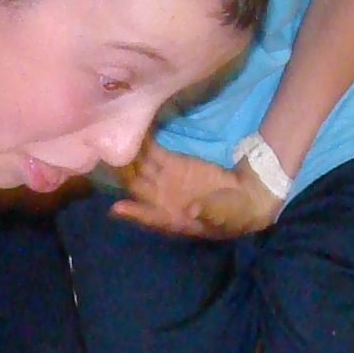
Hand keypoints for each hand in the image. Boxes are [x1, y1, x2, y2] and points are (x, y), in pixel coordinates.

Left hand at [112, 145, 278, 239]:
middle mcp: (162, 200)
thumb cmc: (233, 214)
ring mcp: (165, 180)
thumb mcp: (223, 216)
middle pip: (137, 187)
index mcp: (172, 219)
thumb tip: (192, 209)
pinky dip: (144, 144)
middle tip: (108, 159)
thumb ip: (208, 212)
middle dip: (123, 175)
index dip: (134, 212)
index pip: (149, 216)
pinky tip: (133, 133)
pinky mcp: (173, 163)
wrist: (245, 197)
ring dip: (128, 157)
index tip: (117, 208)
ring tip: (114, 140)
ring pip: (141, 168)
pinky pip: (154, 154)